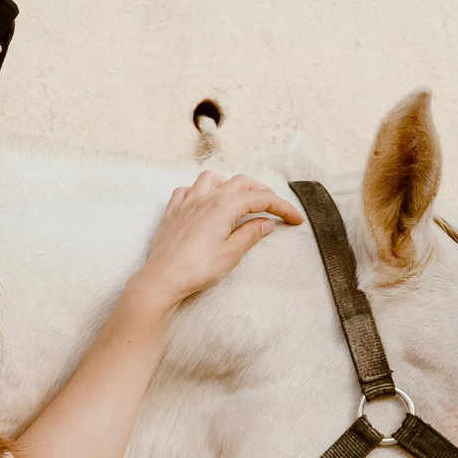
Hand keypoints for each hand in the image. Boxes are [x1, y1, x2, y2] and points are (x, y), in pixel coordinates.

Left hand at [130, 171, 302, 308]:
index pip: (261, 199)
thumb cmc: (196, 269)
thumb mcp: (231, 254)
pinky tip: (205, 203)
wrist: (161, 279)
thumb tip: (266, 223)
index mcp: (223, 206)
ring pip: (212, 178)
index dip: (282, 207)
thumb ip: (250, 234)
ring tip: (239, 199)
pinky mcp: (173, 211)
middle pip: (241, 183)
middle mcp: (205, 197)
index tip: (296, 219)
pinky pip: (188, 189)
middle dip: (262, 192)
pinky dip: (201, 191)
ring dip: (230, 184)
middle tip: (275, 208)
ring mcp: (186, 201)